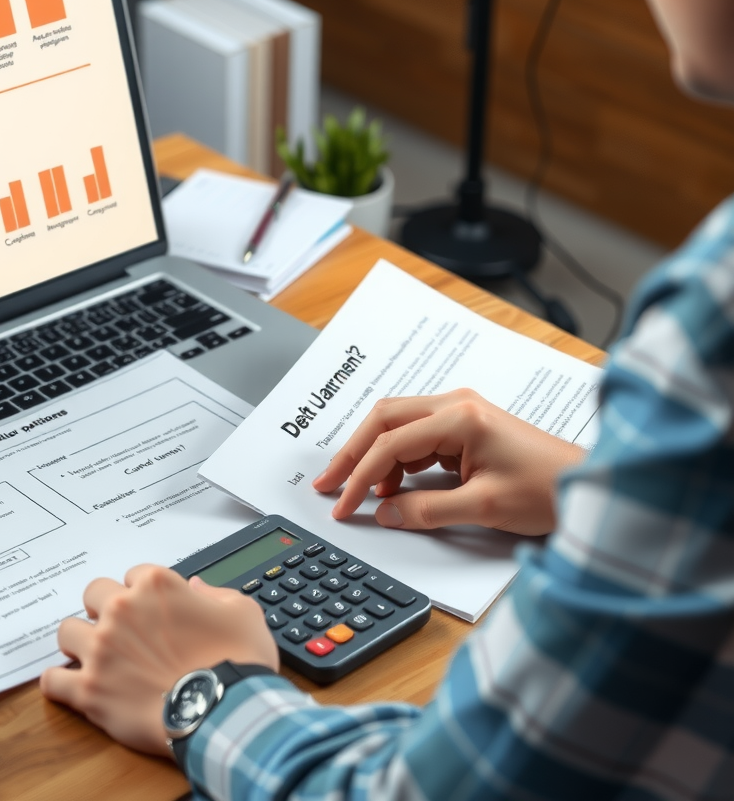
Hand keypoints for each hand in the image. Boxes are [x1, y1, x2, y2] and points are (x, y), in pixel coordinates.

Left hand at [39, 564, 278, 756]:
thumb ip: (215, 594)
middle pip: (93, 594)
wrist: (227, 712)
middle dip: (104, 609)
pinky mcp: (89, 690)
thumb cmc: (238, 662)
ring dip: (79, 642)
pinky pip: (53, 680)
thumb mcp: (242, 612)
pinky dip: (59, 683)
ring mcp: (102, 649)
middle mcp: (123, 610)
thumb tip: (197, 588)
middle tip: (120, 631)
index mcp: (156, 585)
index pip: (133, 574)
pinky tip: (69, 685)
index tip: (150, 611)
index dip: (142, 593)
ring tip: (94, 656)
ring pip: (67, 632)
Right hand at [313, 388, 584, 535]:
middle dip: (353, 453)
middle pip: (384, 419)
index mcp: (459, 417)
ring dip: (373, 456)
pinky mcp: (465, 427)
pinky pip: (416, 436)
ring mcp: (460, 413)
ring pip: (396, 425)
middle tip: (328, 484)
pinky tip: (392, 485)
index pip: (390, 443)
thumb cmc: (549, 490)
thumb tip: (386, 513)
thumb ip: (426, 511)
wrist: (590, 487)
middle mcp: (456, 405)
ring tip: (359, 491)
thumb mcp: (483, 507)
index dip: (360, 476)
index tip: (341, 504)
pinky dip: (397, 459)